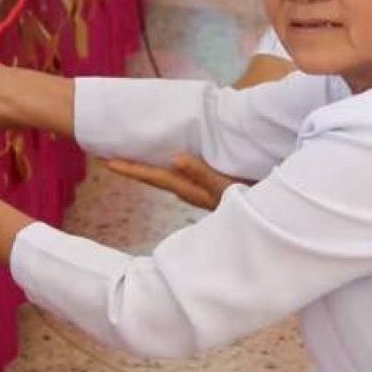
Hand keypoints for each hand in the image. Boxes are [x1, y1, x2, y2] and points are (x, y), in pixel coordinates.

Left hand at [100, 154, 243, 210]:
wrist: (266, 218)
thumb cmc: (248, 201)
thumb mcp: (225, 187)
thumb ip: (201, 174)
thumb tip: (174, 159)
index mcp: (188, 189)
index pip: (152, 177)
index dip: (130, 168)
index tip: (106, 160)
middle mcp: (188, 190)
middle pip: (152, 177)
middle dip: (131, 166)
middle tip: (105, 155)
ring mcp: (196, 190)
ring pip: (164, 176)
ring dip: (146, 166)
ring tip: (129, 154)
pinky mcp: (206, 188)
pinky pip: (179, 175)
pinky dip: (166, 166)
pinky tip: (167, 159)